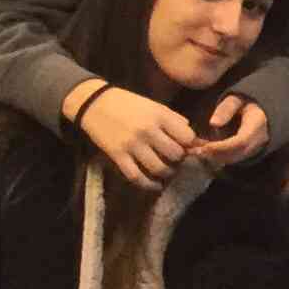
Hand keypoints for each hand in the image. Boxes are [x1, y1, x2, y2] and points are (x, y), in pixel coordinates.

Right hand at [68, 80, 194, 189]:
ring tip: (167, 171)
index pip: (187, 137)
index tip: (187, 146)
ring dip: (167, 173)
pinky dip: (149, 184)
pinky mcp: (118, 156)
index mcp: (160, 116)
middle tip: (176, 159)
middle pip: (175, 154)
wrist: (95, 103)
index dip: (190, 144)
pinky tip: (156, 185)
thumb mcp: (155, 106)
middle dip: (179, 159)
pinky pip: (136, 176)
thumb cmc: (128, 103)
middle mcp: (148, 131)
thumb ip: (174, 120)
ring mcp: (132, 145)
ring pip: (159, 168)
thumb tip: (194, 138)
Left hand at [193, 93, 272, 169]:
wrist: (260, 111)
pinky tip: (202, 152)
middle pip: (237, 153)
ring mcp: (253, 149)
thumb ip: (226, 108)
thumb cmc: (245, 103)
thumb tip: (213, 123)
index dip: (223, 147)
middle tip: (195, 152)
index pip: (241, 141)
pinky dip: (216, 158)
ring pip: (233, 159)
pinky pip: (231, 159)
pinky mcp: (246, 153)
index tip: (205, 147)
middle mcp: (258, 140)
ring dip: (214, 158)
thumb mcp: (236, 99)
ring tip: (195, 152)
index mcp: (257, 125)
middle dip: (215, 154)